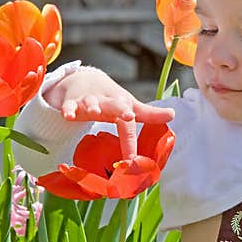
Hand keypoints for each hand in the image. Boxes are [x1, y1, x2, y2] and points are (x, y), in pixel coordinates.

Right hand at [44, 67, 174, 158]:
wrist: (85, 81)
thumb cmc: (111, 99)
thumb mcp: (129, 105)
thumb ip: (148, 114)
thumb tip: (173, 114)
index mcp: (121, 104)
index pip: (129, 124)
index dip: (131, 142)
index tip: (133, 161)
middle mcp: (107, 102)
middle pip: (114, 105)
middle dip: (120, 109)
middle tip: (129, 115)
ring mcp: (88, 101)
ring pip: (90, 102)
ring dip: (92, 105)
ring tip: (94, 110)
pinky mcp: (72, 102)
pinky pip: (69, 106)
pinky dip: (68, 109)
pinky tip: (68, 115)